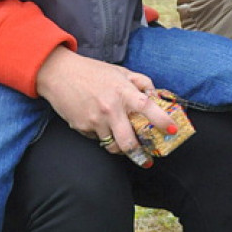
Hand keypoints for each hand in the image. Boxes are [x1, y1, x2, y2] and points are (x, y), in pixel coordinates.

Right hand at [36, 46, 174, 165]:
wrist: (58, 73)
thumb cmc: (92, 71)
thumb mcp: (120, 71)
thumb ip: (141, 82)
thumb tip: (157, 95)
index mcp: (123, 92)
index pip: (148, 108)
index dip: (162, 121)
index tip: (173, 130)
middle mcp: (110, 108)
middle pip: (128, 142)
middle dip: (139, 155)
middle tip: (146, 160)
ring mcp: (94, 120)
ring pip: (112, 145)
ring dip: (119, 147)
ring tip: (123, 144)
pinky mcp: (81, 127)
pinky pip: (96, 139)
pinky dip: (101, 136)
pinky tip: (98, 125)